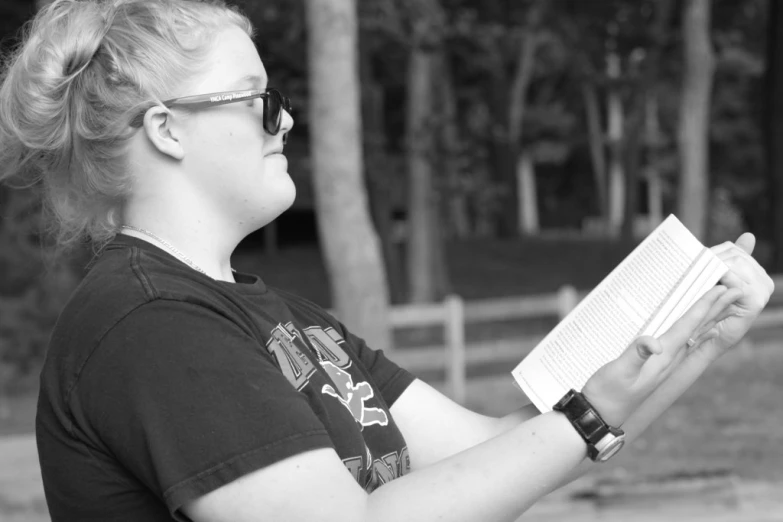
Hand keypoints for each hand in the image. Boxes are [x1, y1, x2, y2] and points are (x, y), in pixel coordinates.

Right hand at [581, 284, 740, 426]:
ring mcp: (664, 364)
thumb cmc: (607, 392)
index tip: (720, 289)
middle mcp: (669, 359)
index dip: (703, 306)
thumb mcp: (619, 371)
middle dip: (716, 309)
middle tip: (735, 291)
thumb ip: (637, 355)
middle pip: (697, 329)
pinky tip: (704, 333)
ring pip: (694, 336)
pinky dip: (697, 333)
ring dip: (710, 319)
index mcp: (663, 356)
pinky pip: (684, 344)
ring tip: (725, 306)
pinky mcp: (656, 366)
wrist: (601, 414)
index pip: (687, 326)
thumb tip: (654, 344)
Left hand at [687, 233, 774, 361]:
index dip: (712, 252)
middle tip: (693, 267)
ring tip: (697, 277)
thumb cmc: (707, 310)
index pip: (732, 249)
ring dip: (712, 268)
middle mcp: (763, 280)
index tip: (696, 258)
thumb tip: (749, 235)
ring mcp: (762, 290)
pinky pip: (733, 280)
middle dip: (711, 259)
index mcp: (755, 272)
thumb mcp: (716, 280)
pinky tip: (706, 285)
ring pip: (732, 264)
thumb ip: (730, 258)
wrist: (706, 339)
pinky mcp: (756, 300)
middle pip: (733, 255)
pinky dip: (718, 280)